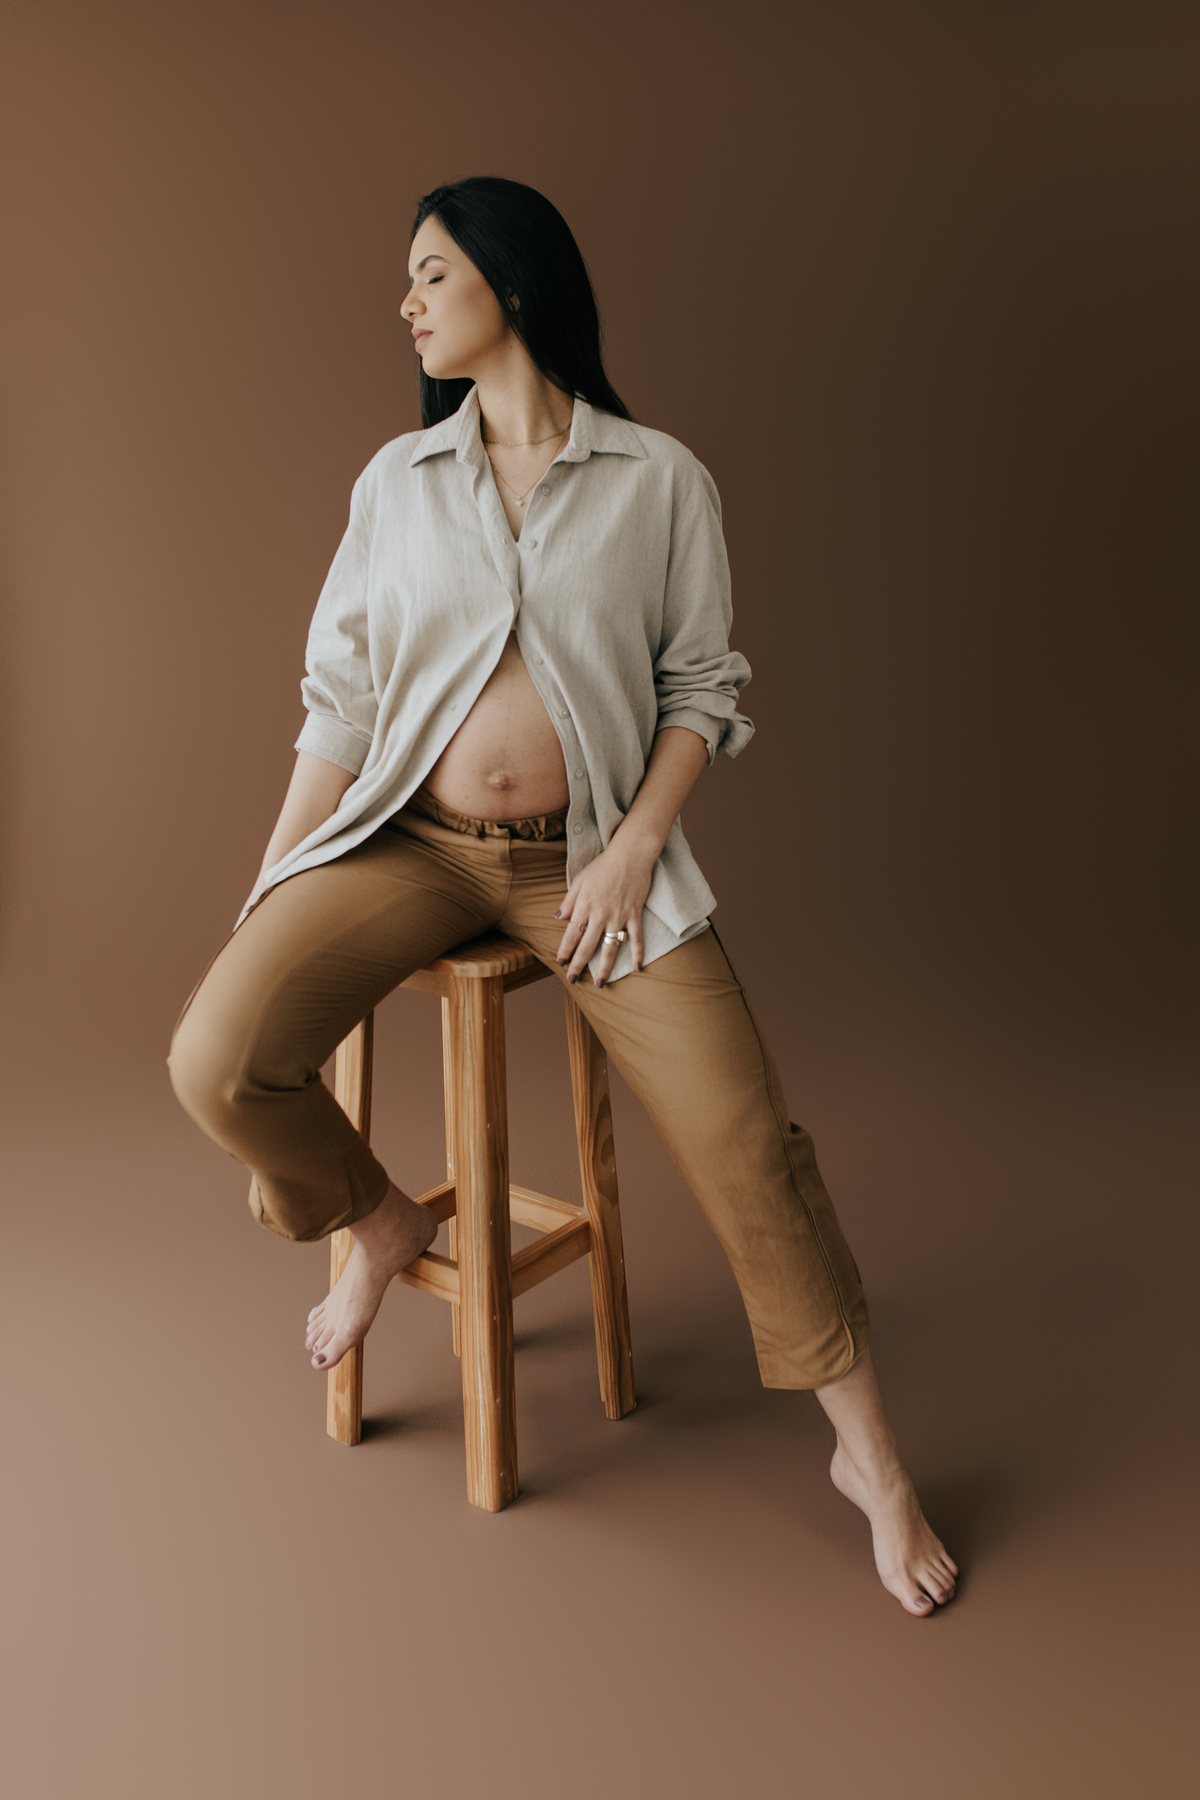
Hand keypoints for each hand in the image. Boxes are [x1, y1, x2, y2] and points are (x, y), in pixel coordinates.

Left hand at [555, 838, 652, 986]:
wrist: (630, 854)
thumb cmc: (602, 866)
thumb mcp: (579, 879)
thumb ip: (569, 901)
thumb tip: (559, 918)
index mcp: (584, 906)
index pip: (571, 934)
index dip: (565, 950)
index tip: (561, 963)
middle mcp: (600, 914)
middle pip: (587, 946)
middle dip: (578, 965)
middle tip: (572, 980)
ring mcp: (619, 916)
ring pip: (610, 947)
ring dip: (604, 967)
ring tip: (600, 983)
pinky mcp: (635, 914)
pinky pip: (636, 938)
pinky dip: (637, 954)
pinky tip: (636, 968)